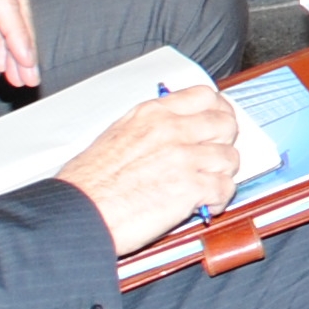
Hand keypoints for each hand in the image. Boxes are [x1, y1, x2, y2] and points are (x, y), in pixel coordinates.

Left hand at [0, 0, 36, 87]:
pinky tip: (0, 55)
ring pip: (11, 6)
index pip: (6, 5)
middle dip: (22, 44)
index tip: (27, 63)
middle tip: (27, 76)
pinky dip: (2, 29)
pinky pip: (0, 2)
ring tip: (16, 73)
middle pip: (15, 6)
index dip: (19, 37)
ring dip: (14, 41)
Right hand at [61, 87, 243, 253]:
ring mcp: (183, 158)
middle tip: (215, 158)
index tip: (220, 121)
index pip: (205, 96)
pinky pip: (225, 188)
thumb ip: (150, 127)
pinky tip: (205, 205)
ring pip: (230, 158)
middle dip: (225, 142)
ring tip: (208, 186)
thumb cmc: (88, 182)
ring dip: (222, 174)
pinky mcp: (190, 188)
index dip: (219, 109)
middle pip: (225, 124)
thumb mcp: (117, 134)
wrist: (79, 212)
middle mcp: (171, 130)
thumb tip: (174, 128)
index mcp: (152, 114)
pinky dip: (219, 200)